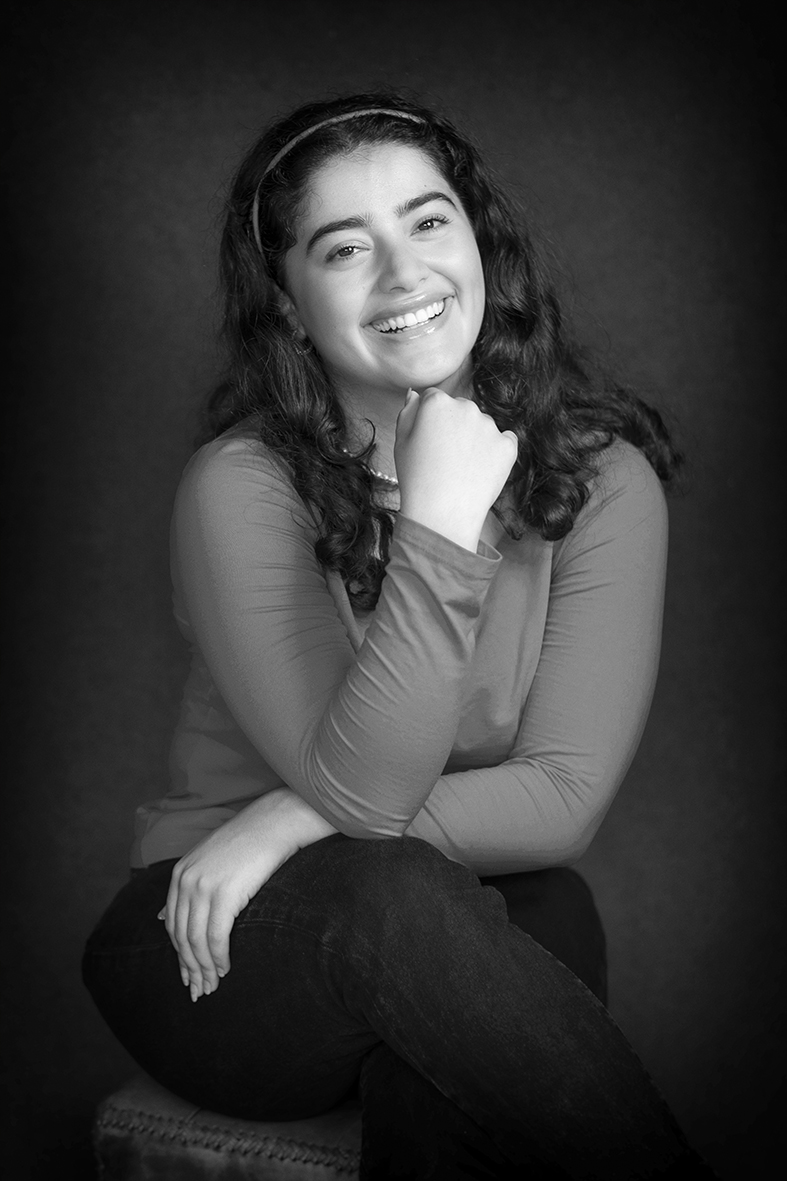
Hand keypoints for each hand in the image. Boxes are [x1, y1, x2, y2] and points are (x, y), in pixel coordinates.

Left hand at [158, 788, 336, 1000]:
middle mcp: (186, 880)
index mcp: (180, 873)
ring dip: (204, 969)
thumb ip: (186, 887)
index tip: (188, 975)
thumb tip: (157, 916)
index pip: (172, 924)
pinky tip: (225, 969)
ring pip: (197, 941)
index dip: (179, 954)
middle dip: (190, 967)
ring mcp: (204, 887)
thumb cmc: (249, 842)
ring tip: (213, 986)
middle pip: (182, 936)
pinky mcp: (225, 894)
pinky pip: (216, 937)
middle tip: (199, 991)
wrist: (275, 822)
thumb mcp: (208, 861)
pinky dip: (219, 958)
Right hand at [394, 388, 517, 550]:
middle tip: (445, 457)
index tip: (429, 440)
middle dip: (454, 426)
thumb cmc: (417, 479)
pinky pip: (504, 441)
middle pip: (461, 409)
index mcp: (437, 403)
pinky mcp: (507, 446)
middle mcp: (466, 408)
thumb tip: (417, 395)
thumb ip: (409, 412)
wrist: (442, 514)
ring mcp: (490, 426)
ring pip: (482, 425)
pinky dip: (496, 451)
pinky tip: (481, 469)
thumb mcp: (401, 442)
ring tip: (462, 468)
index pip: (434, 398)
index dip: (430, 420)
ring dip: (475, 438)